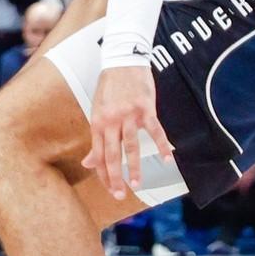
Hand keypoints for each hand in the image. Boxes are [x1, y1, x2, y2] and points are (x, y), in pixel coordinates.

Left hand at [83, 66, 173, 200]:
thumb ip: (96, 139)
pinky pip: (155, 131)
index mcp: (97, 123)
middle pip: (111, 155)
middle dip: (114, 177)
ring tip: (137, 185)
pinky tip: (167, 160)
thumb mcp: (97, 112)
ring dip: (134, 167)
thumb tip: (87, 163)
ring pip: (131, 147)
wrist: (122, 60)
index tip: (109, 189)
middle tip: (119, 195)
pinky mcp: (145, 108)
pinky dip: (161, 146)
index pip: (98, 155)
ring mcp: (128, 115)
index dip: (103, 174)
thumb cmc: (109, 87)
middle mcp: (110, 121)